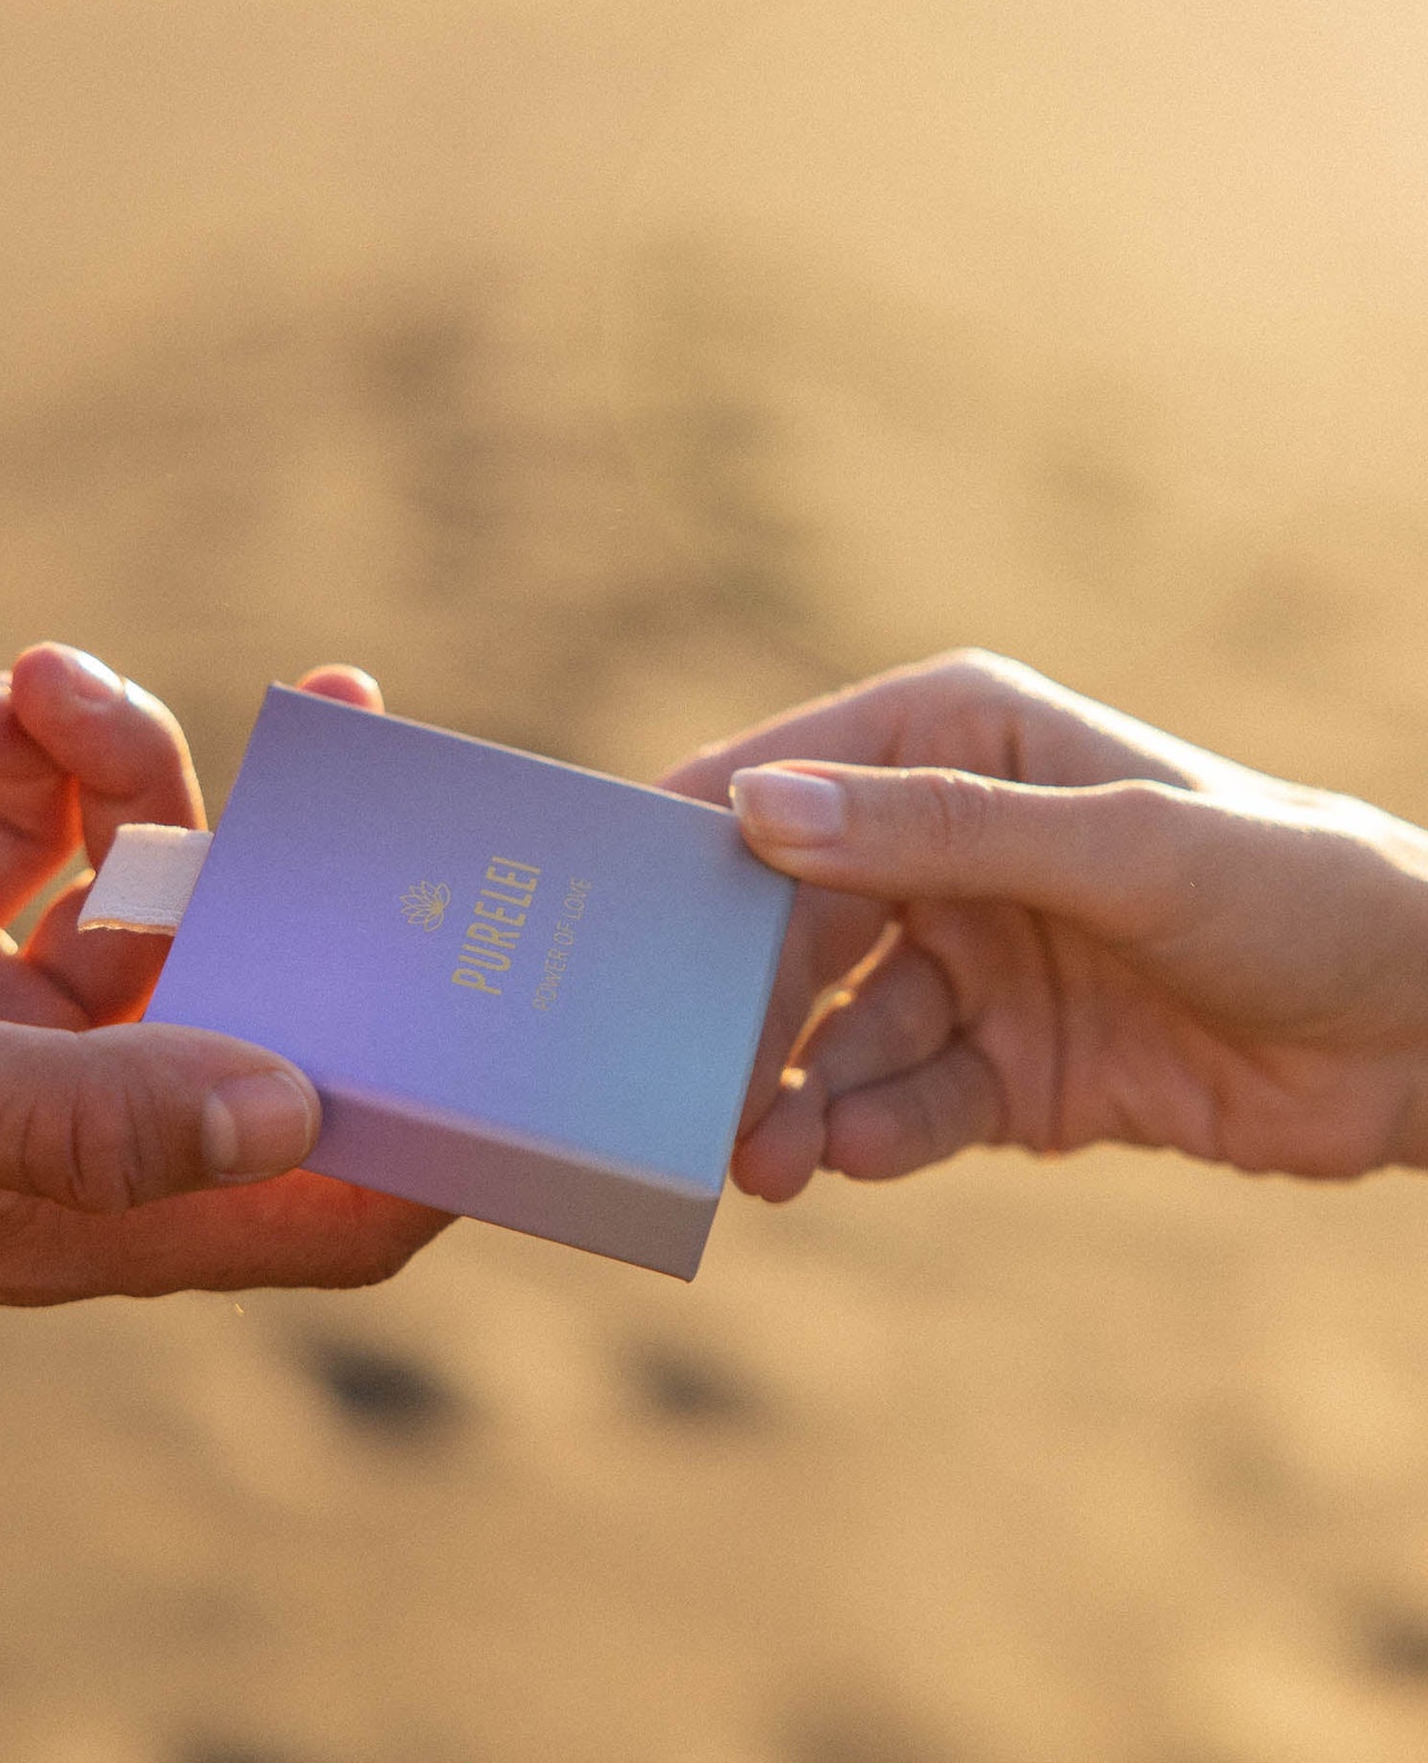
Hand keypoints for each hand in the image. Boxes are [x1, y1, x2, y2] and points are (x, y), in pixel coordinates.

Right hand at [0, 645, 448, 1300]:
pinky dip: (25, 756)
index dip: (428, 1134)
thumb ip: (89, 1114)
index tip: (497, 1010)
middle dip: (300, 862)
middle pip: (260, 994)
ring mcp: (1, 1021)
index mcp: (78, 1205)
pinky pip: (39, 825)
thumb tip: (296, 1104)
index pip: (322, 1205)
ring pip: (145, 877)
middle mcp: (64, 1118)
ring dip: (120, 763)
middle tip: (342, 719)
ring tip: (45, 681)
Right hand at [662, 651, 1427, 1201]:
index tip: (606, 924)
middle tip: (686, 1088)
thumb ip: (941, 831)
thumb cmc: (1296, 890)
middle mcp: (942, 844)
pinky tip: (848, 1160)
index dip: (691, 847)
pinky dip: (871, 1131)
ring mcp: (967, 959)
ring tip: (759, 1161)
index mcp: (954, 741)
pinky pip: (905, 1100)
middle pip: (791, 924)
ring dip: (794, 1091)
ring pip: (838, 1029)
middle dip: (742, 1006)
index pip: (783, 782)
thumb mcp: (1121, 848)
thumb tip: (756, 813)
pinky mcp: (1000, 1066)